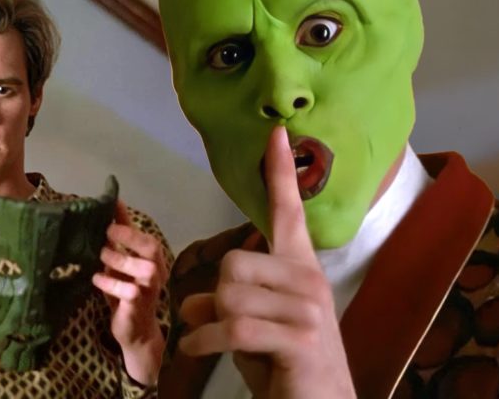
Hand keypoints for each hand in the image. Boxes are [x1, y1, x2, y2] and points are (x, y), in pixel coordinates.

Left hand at [92, 201, 167, 385]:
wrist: (135, 333)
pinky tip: (97, 278)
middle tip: (107, 232)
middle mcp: (156, 273)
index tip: (112, 208)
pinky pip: (130, 292)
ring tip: (100, 255)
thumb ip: (121, 239)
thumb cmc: (127, 294)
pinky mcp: (139, 308)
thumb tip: (113, 205)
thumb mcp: (122, 264)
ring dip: (121, 260)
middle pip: (153, 248)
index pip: (147, 237)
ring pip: (146, 270)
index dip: (129, 223)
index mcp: (152, 261)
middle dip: (130, 237)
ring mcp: (150, 291)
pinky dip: (112, 283)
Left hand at [178, 126, 355, 398]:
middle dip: (214, 297)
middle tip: (220, 324)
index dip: (279, 173)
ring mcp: (308, 309)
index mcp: (299, 269)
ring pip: (229, 296)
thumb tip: (190, 300)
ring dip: (208, 325)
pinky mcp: (300, 338)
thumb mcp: (248, 327)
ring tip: (218, 342)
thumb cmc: (284, 365)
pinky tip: (197, 350)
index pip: (289, 212)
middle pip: (232, 263)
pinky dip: (204, 341)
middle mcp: (309, 280)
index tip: (275, 134)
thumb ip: (225, 303)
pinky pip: (233, 327)